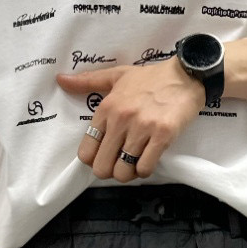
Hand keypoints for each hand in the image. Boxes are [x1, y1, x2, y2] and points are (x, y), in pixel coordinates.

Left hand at [55, 56, 206, 182]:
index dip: (94, 160)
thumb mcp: (117, 76)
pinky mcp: (162, 136)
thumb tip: (60, 80)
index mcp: (107, 108)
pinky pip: (145, 168)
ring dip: (129, 173)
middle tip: (120, 163)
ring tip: (135, 162)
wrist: (186, 74)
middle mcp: (121, 119)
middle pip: (102, 167)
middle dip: (110, 171)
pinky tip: (149, 159)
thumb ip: (88, 81)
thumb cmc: (150, 78)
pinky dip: (145, 170)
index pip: (86, 151)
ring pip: (123, 171)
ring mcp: (142, 128)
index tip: (105, 156)